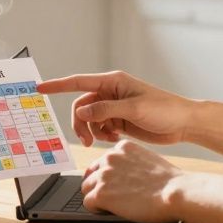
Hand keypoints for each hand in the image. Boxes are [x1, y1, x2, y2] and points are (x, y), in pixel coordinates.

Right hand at [37, 70, 194, 146]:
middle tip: (86, 140)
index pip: (78, 82)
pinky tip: (113, 138)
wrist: (183, 124)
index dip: (57, 85)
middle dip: (80, 122)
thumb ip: (105, 110)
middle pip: (81, 106)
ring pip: (89, 119)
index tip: (39, 88)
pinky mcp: (119, 120)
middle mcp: (110, 92)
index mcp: (113, 82)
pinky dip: (101, 134)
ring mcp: (114, 107)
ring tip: (103, 140)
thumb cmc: (164, 110)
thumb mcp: (133, 108)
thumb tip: (82, 112)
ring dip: (91, 130)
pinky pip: (99, 127)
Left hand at [81, 140, 183, 222]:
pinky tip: (109, 212)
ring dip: (97, 197)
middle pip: (92, 173)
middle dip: (99, 185)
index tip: (115, 185)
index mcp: (122, 147)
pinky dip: (96, 209)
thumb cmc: (170, 182)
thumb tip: (123, 176)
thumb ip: (132, 163)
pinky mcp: (101, 194)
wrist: (175, 193)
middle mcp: (109, 157)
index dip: (108, 175)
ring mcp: (103, 175)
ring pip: (86, 188)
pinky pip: (87, 203)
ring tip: (112, 206)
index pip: (103, 161)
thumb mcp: (148, 161)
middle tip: (112, 197)